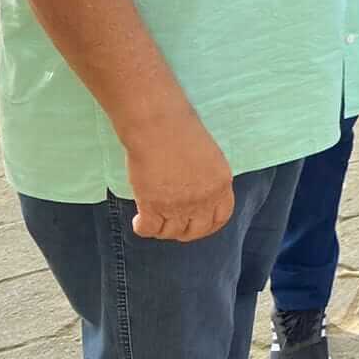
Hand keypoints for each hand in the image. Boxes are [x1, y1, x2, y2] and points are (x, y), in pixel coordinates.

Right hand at [124, 116, 233, 241]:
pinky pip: (149, 230)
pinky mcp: (153, 206)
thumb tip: (198, 194)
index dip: (208, 225)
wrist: (160, 126)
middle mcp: (203, 199)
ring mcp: (178, 205)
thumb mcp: (209, 157)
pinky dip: (142, 228)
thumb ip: (207, 180)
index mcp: (221, 185)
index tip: (196, 225)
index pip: (221, 217)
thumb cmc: (182, 132)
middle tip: (172, 226)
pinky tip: (138, 219)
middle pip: (196, 230)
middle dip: (184, 232)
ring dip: (162, 230)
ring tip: (153, 218)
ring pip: (171, 232)